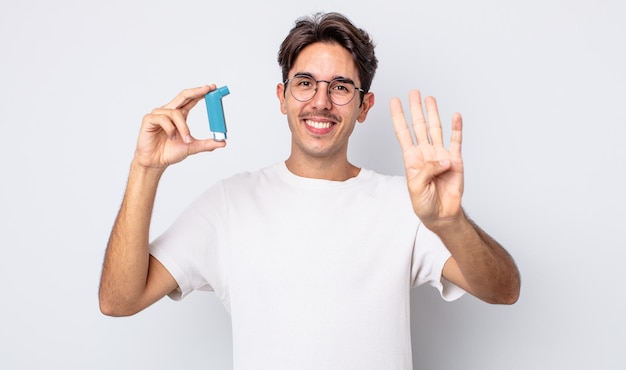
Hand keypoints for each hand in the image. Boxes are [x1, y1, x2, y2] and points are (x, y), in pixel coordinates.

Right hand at [134, 85, 226, 169]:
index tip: (212, 88)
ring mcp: (158, 114)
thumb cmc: (169, 152)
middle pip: (183, 95)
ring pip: (176, 113)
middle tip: (207, 89)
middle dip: (196, 91)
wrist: (155, 162)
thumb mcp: (192, 147)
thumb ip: (207, 144)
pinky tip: (171, 137)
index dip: (200, 92)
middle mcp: (169, 112)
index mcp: (179, 115)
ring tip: (185, 139)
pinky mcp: (149, 119)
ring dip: (183, 128)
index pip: (191, 100)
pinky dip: (170, 129)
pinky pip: (163, 119)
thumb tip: (223, 142)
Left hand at [390, 90, 463, 227]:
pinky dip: (456, 128)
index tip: (394, 102)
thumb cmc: (424, 203)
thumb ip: (426, 170)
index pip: (403, 133)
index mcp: (412, 159)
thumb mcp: (416, 187)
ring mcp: (440, 155)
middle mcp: (425, 153)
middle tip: (413, 93)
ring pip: (436, 129)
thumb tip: (441, 158)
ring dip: (433, 113)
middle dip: (416, 109)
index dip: (398, 117)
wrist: (442, 215)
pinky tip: (455, 116)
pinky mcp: (455, 160)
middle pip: (419, 126)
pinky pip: (456, 141)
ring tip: (430, 99)